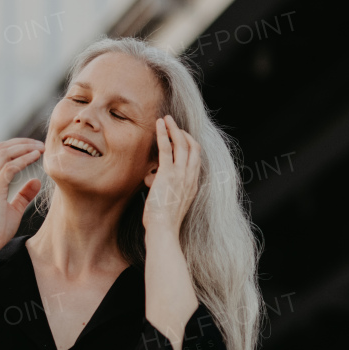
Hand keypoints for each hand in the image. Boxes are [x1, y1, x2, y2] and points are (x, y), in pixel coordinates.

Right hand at [0, 138, 43, 256]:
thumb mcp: (14, 209)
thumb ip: (24, 194)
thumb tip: (36, 181)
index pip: (1, 154)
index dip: (18, 147)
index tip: (36, 148)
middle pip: (2, 148)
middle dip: (23, 143)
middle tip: (41, 144)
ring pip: (5, 153)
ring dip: (25, 147)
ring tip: (41, 148)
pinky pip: (10, 168)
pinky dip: (24, 159)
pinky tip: (36, 157)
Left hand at [143, 115, 199, 235]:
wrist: (163, 231)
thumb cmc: (162, 222)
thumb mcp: (170, 202)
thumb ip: (166, 188)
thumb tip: (152, 180)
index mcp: (193, 184)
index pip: (196, 158)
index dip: (189, 144)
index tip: (179, 137)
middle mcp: (190, 177)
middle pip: (193, 147)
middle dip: (183, 132)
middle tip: (172, 123)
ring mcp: (181, 175)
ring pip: (182, 144)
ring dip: (174, 128)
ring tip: (166, 118)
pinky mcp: (168, 174)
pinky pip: (167, 149)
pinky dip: (163, 134)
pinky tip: (158, 125)